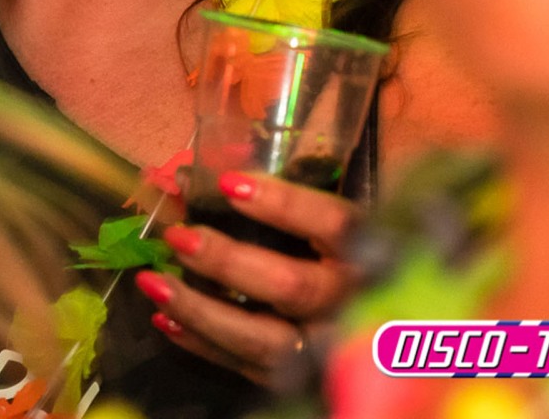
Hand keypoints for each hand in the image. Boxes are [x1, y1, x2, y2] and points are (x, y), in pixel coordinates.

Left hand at [134, 171, 357, 388]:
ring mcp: (328, 348)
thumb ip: (296, 187)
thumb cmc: (353, 250)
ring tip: (152, 282)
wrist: (395, 329)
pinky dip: (203, 345)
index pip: (333, 222)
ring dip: (201, 310)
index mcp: (370, 248)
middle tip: (178, 237)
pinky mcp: (304, 379)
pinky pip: (248, 367)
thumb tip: (215, 170)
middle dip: (226, 260)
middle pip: (290, 284)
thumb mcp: (339, 214)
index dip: (282, 203)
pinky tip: (166, 318)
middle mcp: (353, 302)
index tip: (229, 183)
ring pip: (263, 338)